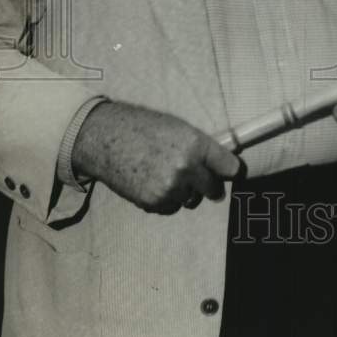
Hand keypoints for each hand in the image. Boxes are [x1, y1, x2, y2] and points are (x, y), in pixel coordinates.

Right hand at [72, 101, 240, 213]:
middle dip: (209, 186)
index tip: (230, 174)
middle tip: (201, 181)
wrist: (105, 139)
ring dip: (183, 193)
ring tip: (164, 174)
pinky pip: (170, 208)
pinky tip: (151, 183)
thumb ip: (201, 148)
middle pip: (213, 189)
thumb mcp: (178, 129)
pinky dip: (165, 200)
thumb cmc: (143, 128)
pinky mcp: (154, 202)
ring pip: (190, 200)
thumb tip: (222, 167)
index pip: (229, 167)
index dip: (231, 171)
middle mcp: (186, 167)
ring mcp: (170, 187)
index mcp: (195, 144)